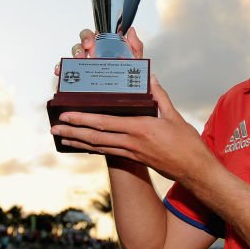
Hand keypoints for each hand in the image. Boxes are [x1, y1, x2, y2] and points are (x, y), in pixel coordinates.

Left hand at [50, 74, 218, 185]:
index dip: (83, 119)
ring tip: (62, 137)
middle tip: (54, 128)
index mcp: (141, 128)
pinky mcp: (134, 159)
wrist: (194, 171)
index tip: (66, 115)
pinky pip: (109, 152)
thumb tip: (150, 78)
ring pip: (99, 146)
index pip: (105, 122)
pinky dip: (93, 148)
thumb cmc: (188, 143)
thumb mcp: (175, 116)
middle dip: (72, 132)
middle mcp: (132, 142)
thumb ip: (160, 97)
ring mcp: (132, 153)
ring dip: (78, 142)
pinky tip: (84, 145)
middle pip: (95, 136)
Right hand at [53, 27, 144, 74]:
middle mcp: (92, 57)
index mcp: (103, 49)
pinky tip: (62, 74)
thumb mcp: (135, 61)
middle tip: (82, 54)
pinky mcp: (80, 80)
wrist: (130, 95)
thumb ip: (135, 45)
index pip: (91, 37)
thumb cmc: (130, 77)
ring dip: (70, 60)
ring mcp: (85, 68)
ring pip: (72, 59)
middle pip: (79, 46)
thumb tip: (131, 32)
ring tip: (75, 65)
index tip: (89, 43)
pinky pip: (67, 74)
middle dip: (78, 48)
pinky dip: (62, 71)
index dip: (87, 36)